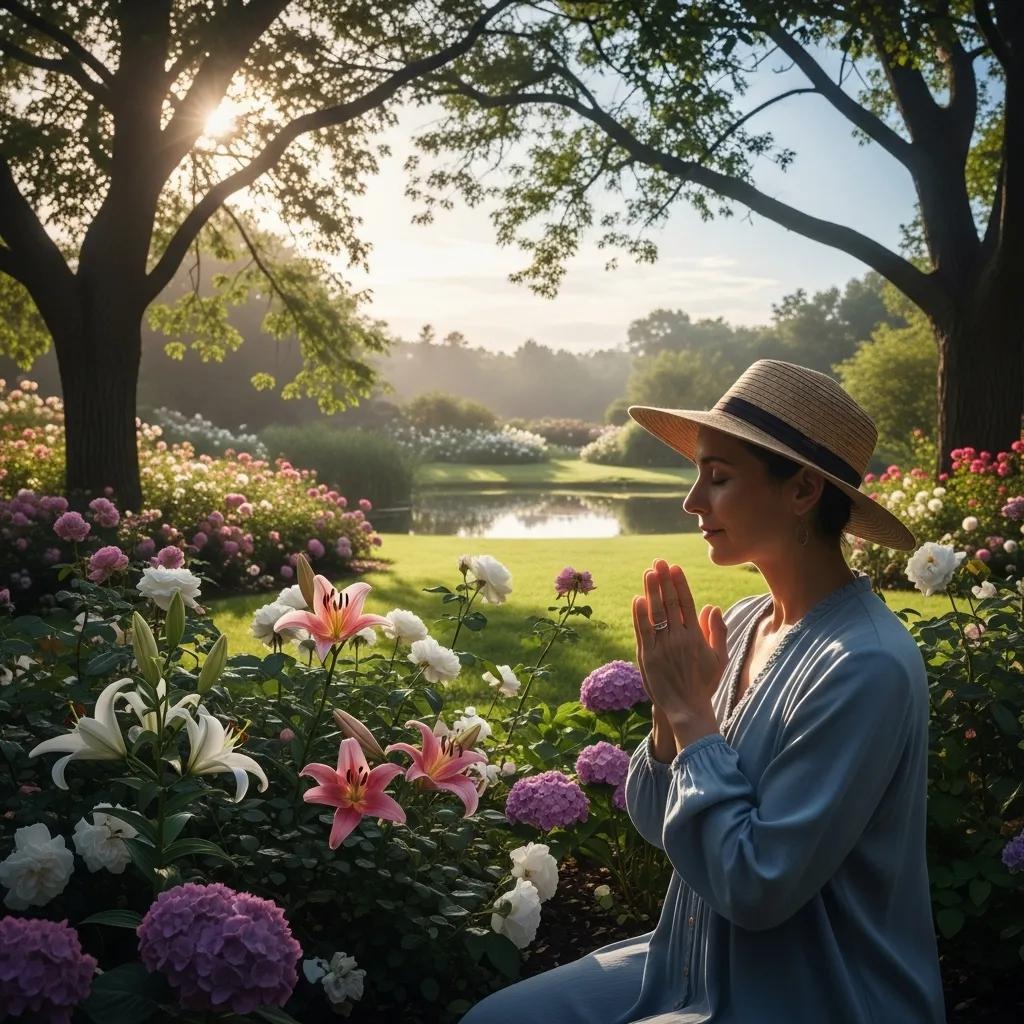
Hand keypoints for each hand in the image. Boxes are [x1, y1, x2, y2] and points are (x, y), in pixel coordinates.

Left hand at [631, 559, 727, 723]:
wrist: (686, 709)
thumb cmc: (704, 683)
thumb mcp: (719, 658)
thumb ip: (718, 631)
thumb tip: (713, 606)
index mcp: (696, 637)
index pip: (687, 603)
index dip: (680, 584)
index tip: (675, 567)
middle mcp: (678, 639)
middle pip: (670, 604)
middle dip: (664, 581)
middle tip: (659, 562)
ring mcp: (662, 648)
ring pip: (656, 614)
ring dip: (651, 591)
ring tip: (648, 573)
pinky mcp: (647, 657)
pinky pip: (643, 632)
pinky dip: (640, 615)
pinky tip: (638, 599)